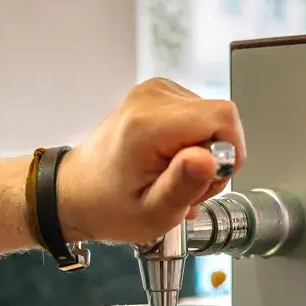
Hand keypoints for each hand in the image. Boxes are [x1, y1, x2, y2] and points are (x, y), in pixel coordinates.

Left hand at [56, 78, 245, 243]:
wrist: (77, 192)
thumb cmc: (109, 206)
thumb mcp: (151, 214)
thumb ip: (183, 186)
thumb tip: (211, 159)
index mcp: (149, 125)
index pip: (222, 118)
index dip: (227, 154)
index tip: (204, 181)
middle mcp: (151, 98)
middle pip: (220, 118)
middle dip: (215, 159)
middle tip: (186, 187)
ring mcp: (155, 91)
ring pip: (213, 119)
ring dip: (204, 154)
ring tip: (174, 177)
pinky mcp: (159, 94)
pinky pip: (199, 116)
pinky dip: (194, 144)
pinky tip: (171, 164)